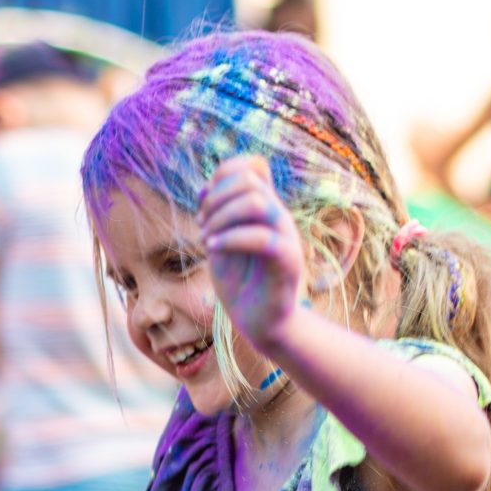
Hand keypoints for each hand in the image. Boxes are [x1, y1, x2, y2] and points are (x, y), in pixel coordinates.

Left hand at [198, 155, 306, 352]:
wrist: (260, 324)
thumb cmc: (240, 285)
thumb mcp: (221, 242)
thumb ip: (217, 215)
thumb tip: (205, 187)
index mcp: (265, 209)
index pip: (252, 166)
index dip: (222, 176)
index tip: (205, 207)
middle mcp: (278, 217)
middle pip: (248, 180)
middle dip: (215, 199)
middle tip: (202, 226)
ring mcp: (286, 237)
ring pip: (256, 201)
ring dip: (221, 218)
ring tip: (206, 240)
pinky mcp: (288, 261)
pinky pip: (262, 237)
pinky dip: (231, 239)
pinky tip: (213, 250)